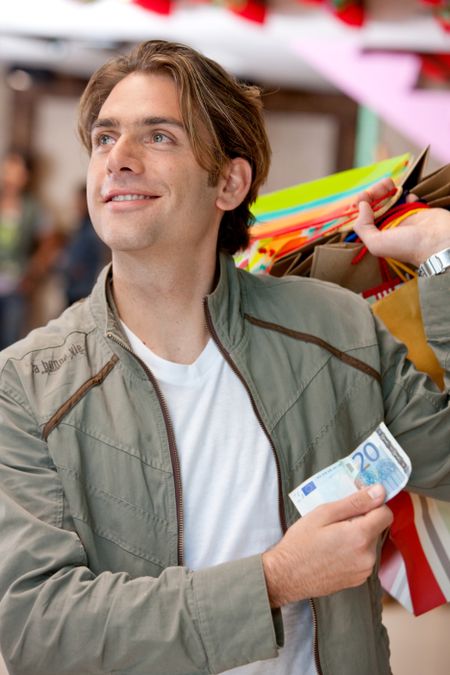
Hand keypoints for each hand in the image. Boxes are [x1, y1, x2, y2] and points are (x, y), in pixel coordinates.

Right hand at [262, 484, 391, 606]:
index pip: (386, 513)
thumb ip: (355, 502)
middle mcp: (368, 555)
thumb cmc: (300, 543)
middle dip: (361, 520)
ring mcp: (364, 570)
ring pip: (370, 543)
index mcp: (360, 536)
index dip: (373, 504)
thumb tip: (379, 491)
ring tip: (332, 537)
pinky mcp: (359, 579)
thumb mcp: (324, 514)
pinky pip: (363, 557)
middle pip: (376, 528)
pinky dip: (354, 551)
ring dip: (357, 536)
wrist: (287, 576)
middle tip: (336, 520)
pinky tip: (334, 551)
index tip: (358, 502)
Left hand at [353, 178, 449, 266]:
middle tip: (379, 187)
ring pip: (390, 198)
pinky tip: (406, 195)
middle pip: (377, 204)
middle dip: (375, 193)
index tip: (364, 195)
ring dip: (387, 189)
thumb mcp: (376, 243)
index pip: (365, 216)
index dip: (362, 204)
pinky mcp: (416, 208)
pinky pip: (407, 197)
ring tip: (388, 184)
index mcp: (378, 233)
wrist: (436, 242)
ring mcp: (403, 216)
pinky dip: (404, 193)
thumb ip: (363, 226)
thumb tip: (362, 205)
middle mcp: (389, 225)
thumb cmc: (406, 246)